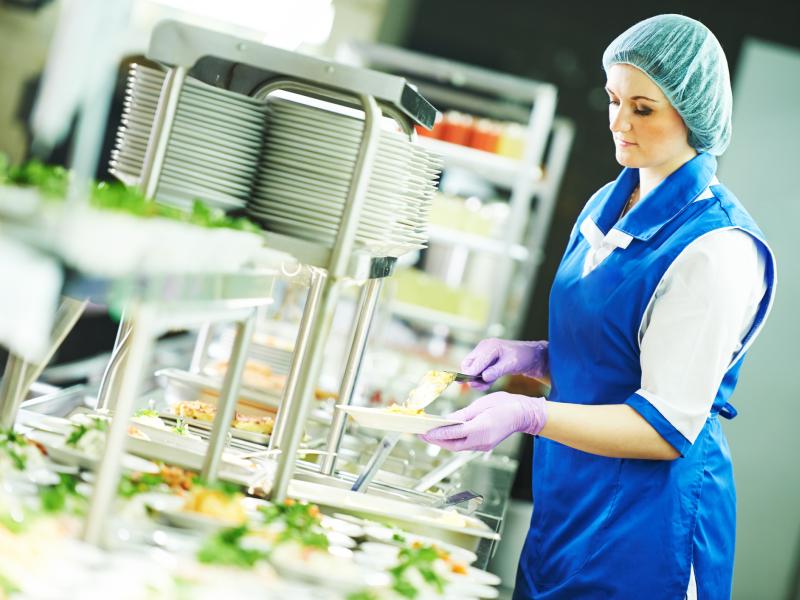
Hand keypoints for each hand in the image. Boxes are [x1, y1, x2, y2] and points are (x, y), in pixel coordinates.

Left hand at [420, 392, 546, 451]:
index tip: (425, 431)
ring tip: (430, 435)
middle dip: (436, 441)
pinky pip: (466, 446)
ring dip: (444, 442)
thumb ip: (463, 414)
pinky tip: (446, 435)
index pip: (454, 433)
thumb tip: (447, 419)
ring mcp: (484, 445)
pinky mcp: (485, 445)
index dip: (438, 433)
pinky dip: (454, 441)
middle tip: (421, 435)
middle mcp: (482, 441)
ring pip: (459, 447)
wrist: (523, 414)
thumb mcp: (480, 405)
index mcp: (480, 428)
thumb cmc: (504, 405)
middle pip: (453, 445)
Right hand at [461, 339, 548, 390]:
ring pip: (471, 368)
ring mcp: (483, 353)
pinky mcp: (485, 360)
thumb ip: (496, 371)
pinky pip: (477, 370)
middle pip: (467, 364)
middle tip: (480, 385)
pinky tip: (487, 383)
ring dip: (476, 379)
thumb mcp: (511, 364)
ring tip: (485, 385)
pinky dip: (481, 378)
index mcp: (490, 346)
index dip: (472, 374)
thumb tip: (483, 377)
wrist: (531, 356)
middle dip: (471, 376)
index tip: (473, 384)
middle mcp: (483, 348)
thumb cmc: (522, 357)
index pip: (474, 362)